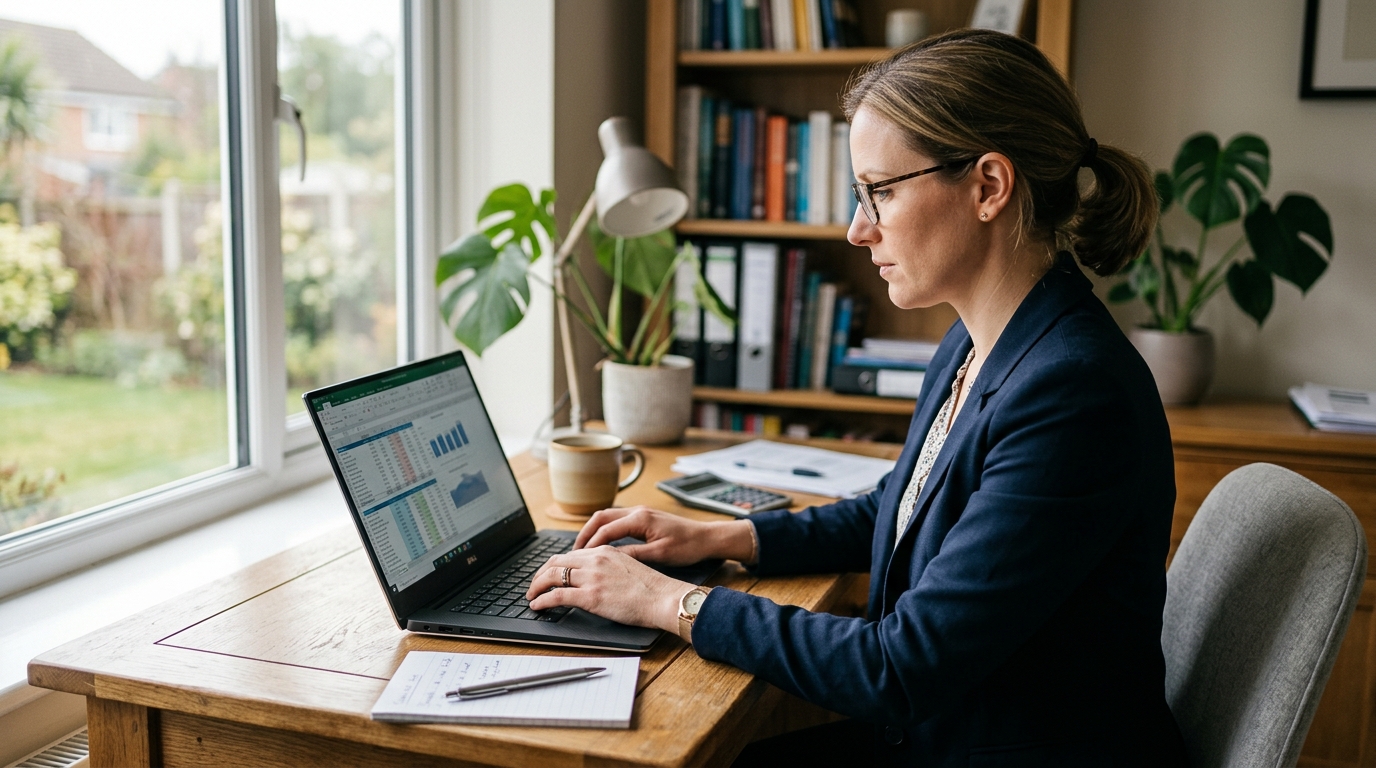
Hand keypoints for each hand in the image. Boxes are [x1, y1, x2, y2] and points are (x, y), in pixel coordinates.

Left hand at [526, 546, 690, 632]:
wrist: (664, 598)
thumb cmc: (653, 589)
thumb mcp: (629, 567)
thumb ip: (610, 567)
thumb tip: (598, 576)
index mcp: (605, 551)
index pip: (570, 554)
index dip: (555, 564)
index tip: (549, 574)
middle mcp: (595, 560)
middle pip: (556, 561)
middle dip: (540, 574)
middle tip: (535, 585)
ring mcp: (592, 577)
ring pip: (552, 576)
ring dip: (536, 586)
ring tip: (532, 596)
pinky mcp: (590, 596)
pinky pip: (556, 595)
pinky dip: (542, 600)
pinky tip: (537, 605)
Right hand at [573, 505, 756, 565]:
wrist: (707, 538)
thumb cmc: (687, 547)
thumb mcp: (659, 555)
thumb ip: (633, 555)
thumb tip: (608, 559)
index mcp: (640, 518)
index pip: (605, 529)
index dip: (590, 545)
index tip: (577, 559)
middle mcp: (637, 511)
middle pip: (600, 517)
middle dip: (584, 534)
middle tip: (572, 553)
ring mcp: (640, 512)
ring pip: (607, 517)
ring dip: (592, 531)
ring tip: (582, 550)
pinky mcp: (644, 517)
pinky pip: (617, 520)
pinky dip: (604, 530)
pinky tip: (601, 545)